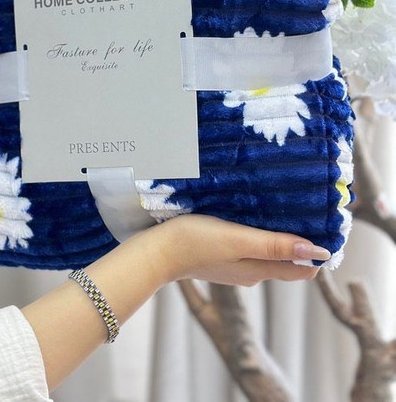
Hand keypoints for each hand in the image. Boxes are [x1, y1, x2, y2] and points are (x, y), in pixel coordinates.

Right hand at [149, 213, 328, 286]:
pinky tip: (251, 220)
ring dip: (279, 238)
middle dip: (301, 243)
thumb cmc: (196, 242)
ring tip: (284, 210)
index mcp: (260, 271)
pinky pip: (248, 249)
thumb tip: (317, 253)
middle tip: (310, 213)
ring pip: (267, 254)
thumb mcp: (238, 240)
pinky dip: (258, 237)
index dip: (317, 253)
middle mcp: (251, 273)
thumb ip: (275, 246)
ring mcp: (233, 266)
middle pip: (286, 261)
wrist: (156, 251)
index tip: (326, 228)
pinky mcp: (218, 257)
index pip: (303, 269)